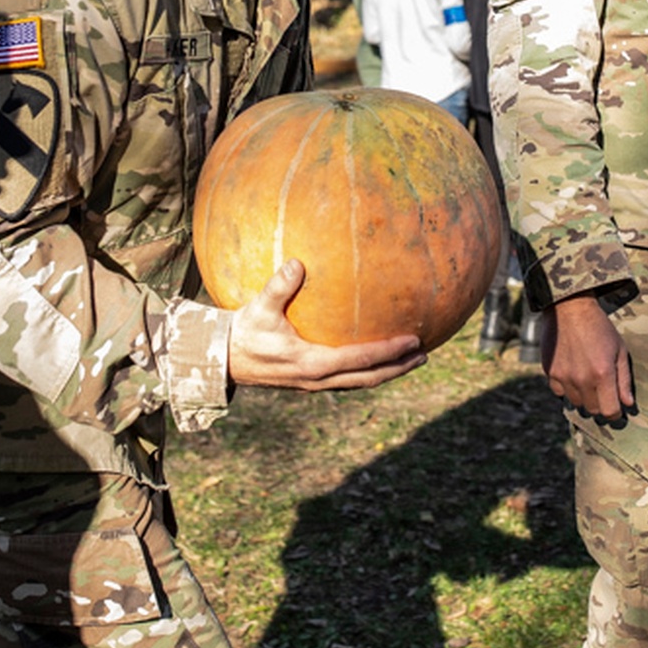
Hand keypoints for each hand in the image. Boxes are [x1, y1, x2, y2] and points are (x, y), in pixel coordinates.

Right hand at [227, 259, 425, 391]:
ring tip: (410, 359)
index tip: (413, 341)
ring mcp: (315, 384)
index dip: (388, 352)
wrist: (223, 359)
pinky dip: (367, 370)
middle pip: (368, 378)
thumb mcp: (259, 308)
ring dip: (386, 372)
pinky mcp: (311, 381)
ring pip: (359, 382)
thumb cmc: (243, 331)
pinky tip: (377, 357)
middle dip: (397, 367)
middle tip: (423, 354)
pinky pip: (348, 379)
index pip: (359, 359)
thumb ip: (278, 287)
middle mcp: (318, 378)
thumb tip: (298, 263)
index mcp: (311, 362)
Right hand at [542, 294, 633, 419]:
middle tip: (603, 389)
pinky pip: (559, 392)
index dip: (615, 413)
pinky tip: (572, 372)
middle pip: (592, 409)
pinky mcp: (550, 372)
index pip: (609, 411)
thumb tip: (628, 403)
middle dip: (600, 403)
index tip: (617, 407)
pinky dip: (567, 387)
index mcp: (603, 374)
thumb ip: (624, 379)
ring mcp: (564, 377)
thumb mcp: (619, 349)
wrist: (569, 307)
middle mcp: (582, 379)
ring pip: (575, 402)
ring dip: (583, 396)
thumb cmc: (599, 327)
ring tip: (587, 377)